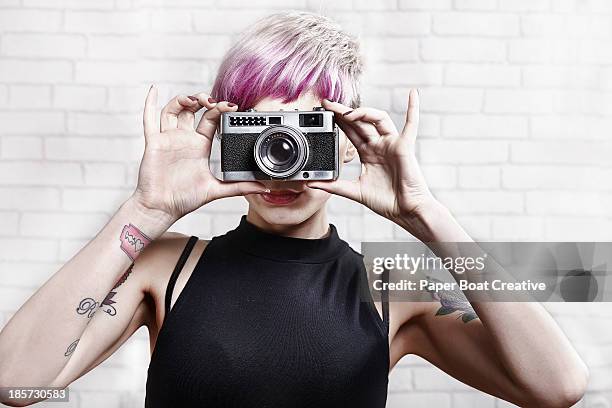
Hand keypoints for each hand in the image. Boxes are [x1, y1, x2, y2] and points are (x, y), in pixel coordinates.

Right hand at [132, 86, 266, 221]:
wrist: (162, 208)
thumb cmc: (185, 199)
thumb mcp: (216, 190)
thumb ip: (238, 187)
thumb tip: (262, 188)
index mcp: (200, 146)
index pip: (211, 119)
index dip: (220, 109)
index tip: (231, 106)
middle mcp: (185, 139)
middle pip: (193, 110)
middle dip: (202, 100)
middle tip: (212, 101)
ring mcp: (169, 139)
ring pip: (173, 110)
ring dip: (182, 100)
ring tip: (193, 100)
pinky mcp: (154, 142)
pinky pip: (149, 120)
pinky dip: (150, 104)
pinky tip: (153, 90)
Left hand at [309, 89, 436, 231]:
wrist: (405, 211)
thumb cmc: (386, 202)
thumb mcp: (354, 192)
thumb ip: (334, 187)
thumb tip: (312, 184)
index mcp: (368, 154)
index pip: (351, 132)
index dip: (339, 121)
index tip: (324, 112)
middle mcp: (379, 145)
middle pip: (360, 122)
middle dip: (344, 112)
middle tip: (328, 104)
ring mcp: (392, 144)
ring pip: (378, 119)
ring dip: (363, 113)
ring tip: (347, 114)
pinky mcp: (405, 147)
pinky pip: (411, 125)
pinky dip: (413, 108)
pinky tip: (413, 94)